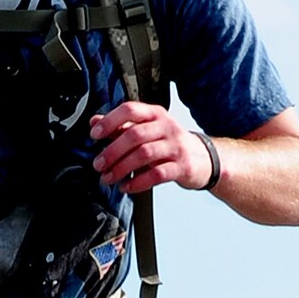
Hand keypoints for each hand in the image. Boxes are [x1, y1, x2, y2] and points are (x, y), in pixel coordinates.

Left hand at [90, 102, 215, 192]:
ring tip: (107, 178)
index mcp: (155, 114)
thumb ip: (121, 126)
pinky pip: (156, 175)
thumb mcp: (147, 130)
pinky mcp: (182, 167)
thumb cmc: (170, 143)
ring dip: (121, 168)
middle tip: (98, 164)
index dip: (110, 121)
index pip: (130, 110)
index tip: (94, 135)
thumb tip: (94, 121)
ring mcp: (176, 147)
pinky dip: (137, 182)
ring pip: (144, 155)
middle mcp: (167, 127)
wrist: (204, 158)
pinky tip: (126, 187)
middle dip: (112, 151)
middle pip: (135, 135)